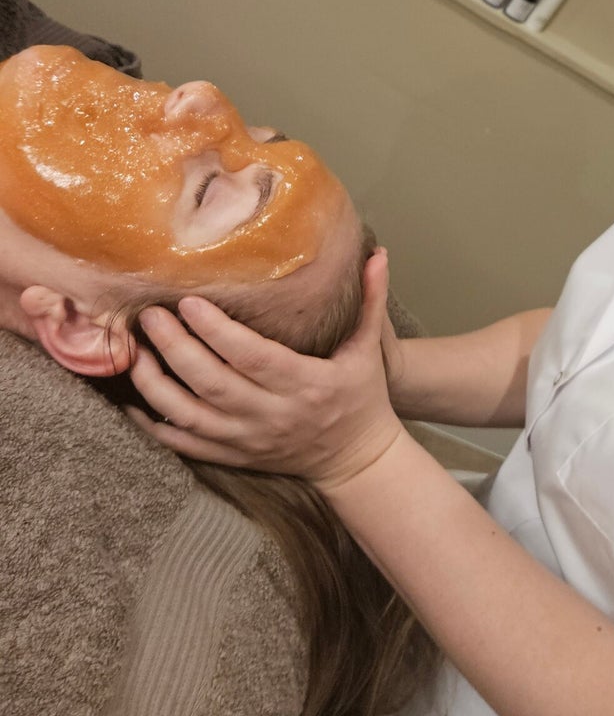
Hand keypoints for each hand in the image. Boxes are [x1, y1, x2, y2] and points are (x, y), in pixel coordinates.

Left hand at [125, 248, 401, 488]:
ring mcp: (249, 439)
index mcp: (305, 384)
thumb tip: (377, 255)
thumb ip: (371, 301)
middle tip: (150, 316)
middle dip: (175, 349)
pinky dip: (154, 426)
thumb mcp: (369, 351)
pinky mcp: (235, 457)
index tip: (189, 302)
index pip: (253, 356)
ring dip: (156, 385)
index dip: (217, 331)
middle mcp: (272, 414)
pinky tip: (134, 401)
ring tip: (137, 352)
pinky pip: (185, 446)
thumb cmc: (362, 399)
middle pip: (213, 383)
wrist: (358, 460)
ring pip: (190, 416)